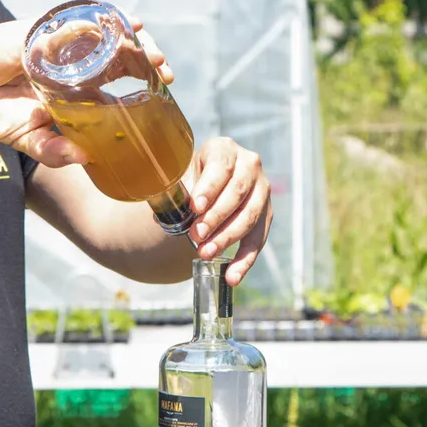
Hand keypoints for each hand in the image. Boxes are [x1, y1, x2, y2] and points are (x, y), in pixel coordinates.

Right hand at [0, 14, 172, 170]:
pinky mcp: (44, 30)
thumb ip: (53, 151)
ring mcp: (60, 45)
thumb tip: (84, 159)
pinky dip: (105, 23)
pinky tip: (127, 25)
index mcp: (75, 86)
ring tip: (150, 52)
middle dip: (146, 59)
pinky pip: (81, 23)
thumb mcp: (27, 139)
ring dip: (133, 41)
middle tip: (164, 71)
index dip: (144, 79)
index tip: (166, 86)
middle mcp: (73, 63)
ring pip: (107, 37)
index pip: (119, 78)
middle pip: (120, 54)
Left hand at [186, 138, 271, 283]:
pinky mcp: (266, 215)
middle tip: (196, 236)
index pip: (221, 167)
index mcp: (225, 149)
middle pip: (237, 193)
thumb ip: (174, 192)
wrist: (208, 186)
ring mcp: (262, 190)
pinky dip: (244, 261)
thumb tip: (160, 215)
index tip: (195, 207)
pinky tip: (232, 276)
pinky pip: (258, 240)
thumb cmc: (190, 179)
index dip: (209, 188)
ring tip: (205, 254)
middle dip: (216, 218)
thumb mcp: (181, 176)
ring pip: (250, 217)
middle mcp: (249, 166)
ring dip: (227, 238)